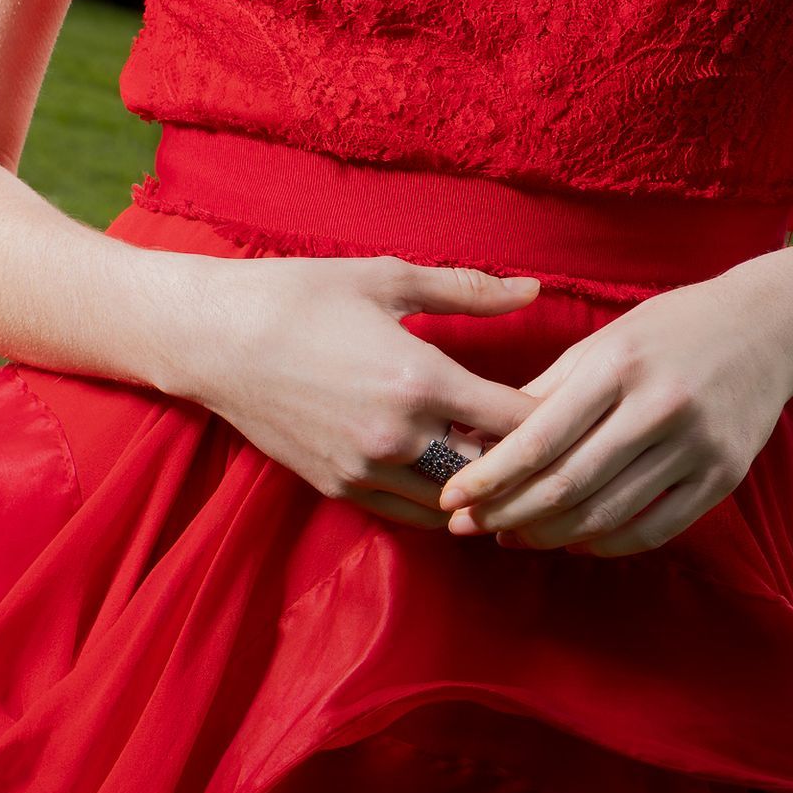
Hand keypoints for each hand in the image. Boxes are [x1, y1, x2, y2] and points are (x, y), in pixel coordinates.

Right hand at [176, 252, 544, 533]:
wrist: (216, 338)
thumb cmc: (302, 295)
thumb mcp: (388, 277)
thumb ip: (469, 290)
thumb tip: (534, 288)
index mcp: (420, 379)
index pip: (518, 421)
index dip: (556, 417)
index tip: (576, 406)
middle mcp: (400, 437)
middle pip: (495, 475)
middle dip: (527, 462)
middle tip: (551, 444)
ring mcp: (367, 471)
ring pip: (455, 505)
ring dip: (485, 488)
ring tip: (507, 465)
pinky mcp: (339, 488)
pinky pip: (411, 515)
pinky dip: (442, 502)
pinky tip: (455, 477)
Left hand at [434, 263, 792, 556]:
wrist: (767, 328)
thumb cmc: (671, 328)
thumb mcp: (606, 340)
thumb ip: (549, 388)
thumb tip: (486, 435)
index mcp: (619, 366)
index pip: (541, 438)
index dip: (491, 476)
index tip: (453, 496)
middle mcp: (657, 408)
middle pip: (569, 484)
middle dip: (509, 512)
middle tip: (468, 527)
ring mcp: (695, 448)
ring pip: (607, 514)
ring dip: (550, 535)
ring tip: (511, 535)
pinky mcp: (722, 478)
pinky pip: (654, 529)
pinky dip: (606, 543)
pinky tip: (574, 541)